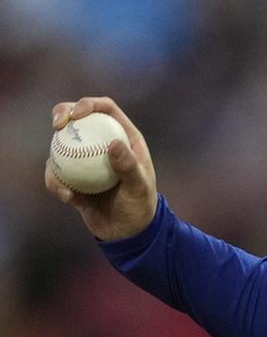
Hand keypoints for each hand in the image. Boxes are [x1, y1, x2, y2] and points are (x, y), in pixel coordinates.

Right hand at [45, 97, 158, 241]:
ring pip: (62, 143)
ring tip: (56, 167)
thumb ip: (129, 166)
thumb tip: (114, 144)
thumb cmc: (140, 207)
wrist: (129, 232)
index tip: (76, 113)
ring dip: (54, 150)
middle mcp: (103, 144)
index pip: (106, 110)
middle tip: (56, 125)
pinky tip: (67, 196)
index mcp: (124, 138)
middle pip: (79, 118)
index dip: (89, 104)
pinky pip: (57, 174)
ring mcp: (86, 161)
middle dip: (62, 112)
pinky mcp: (73, 178)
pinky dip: (56, 182)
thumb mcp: (140, 187)